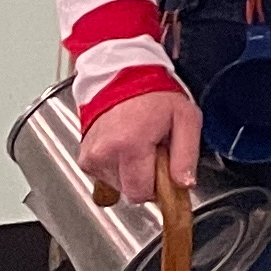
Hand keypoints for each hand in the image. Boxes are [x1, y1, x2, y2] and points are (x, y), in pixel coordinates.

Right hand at [80, 90, 200, 205]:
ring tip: (139, 145)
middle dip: (146, 179)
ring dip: (132, 172)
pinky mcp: (84, 159)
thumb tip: (184, 184)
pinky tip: (125, 147)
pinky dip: (118, 167)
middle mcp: (104, 153)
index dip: (159, 187)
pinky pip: (106, 177)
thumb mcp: (186, 119)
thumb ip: (187, 156)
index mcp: (129, 145)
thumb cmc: (155, 96)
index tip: (168, 173)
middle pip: (130, 191)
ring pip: (118, 185)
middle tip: (155, 152)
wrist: (122, 78)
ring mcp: (91, 157)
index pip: (142, 193)